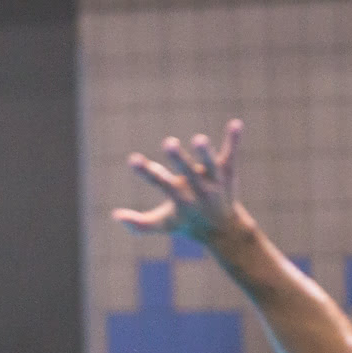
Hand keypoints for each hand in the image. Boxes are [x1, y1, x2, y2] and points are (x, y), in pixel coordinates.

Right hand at [112, 118, 243, 242]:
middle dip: (178, 159)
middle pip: (187, 172)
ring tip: (198, 139)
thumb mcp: (163, 225)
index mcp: (179, 199)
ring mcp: (214, 180)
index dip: (146, 172)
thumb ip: (139, 223)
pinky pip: (230, 155)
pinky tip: (236, 124)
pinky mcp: (227, 172)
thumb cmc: (186, 223)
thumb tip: (115, 216)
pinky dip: (233, 140)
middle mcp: (197, 189)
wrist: (222, 228)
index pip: (160, 183)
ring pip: (210, 165)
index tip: (132, 160)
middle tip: (168, 142)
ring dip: (205, 153)